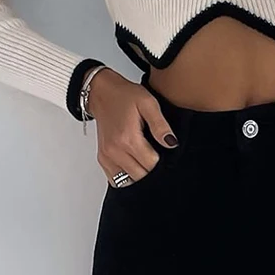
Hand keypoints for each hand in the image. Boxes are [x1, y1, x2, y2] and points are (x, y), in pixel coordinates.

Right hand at [86, 68, 178, 186]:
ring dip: (140, 174)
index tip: (165, 151)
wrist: (102, 93)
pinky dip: (127, 176)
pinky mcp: (102, 159)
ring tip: (145, 158)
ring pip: (128, 181)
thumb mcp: (148, 103)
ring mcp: (106, 156)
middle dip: (152, 169)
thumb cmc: (125, 96)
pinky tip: (134, 163)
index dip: (163, 161)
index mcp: (127, 138)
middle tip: (157, 154)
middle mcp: (114, 151)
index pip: (151, 165)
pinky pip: (116, 180)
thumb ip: (160, 125)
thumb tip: (172, 143)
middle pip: (140, 176)